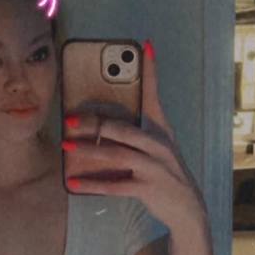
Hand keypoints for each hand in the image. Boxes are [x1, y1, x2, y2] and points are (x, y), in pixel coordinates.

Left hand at [63, 40, 206, 230]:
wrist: (187, 208)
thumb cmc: (165, 175)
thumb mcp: (156, 150)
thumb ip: (133, 137)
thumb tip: (98, 126)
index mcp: (160, 132)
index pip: (154, 96)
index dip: (151, 71)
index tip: (145, 46)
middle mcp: (159, 146)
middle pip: (124, 129)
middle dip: (96, 123)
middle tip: (70, 119)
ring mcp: (154, 167)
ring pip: (117, 155)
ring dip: (89, 151)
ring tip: (66, 147)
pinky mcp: (147, 188)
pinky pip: (115, 185)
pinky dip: (92, 184)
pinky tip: (72, 182)